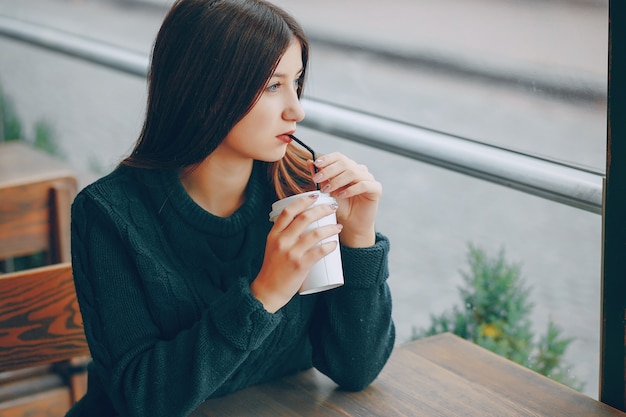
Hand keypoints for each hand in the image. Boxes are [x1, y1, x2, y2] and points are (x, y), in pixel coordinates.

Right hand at [251, 194, 342, 312]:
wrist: (268, 291)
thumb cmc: (273, 269)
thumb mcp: (272, 246)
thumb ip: (283, 234)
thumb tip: (301, 222)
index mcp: (274, 234)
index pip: (289, 211)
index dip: (303, 200)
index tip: (315, 195)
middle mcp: (281, 241)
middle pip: (304, 218)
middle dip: (322, 209)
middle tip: (332, 207)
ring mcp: (291, 253)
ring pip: (316, 233)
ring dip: (330, 228)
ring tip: (338, 227)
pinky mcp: (300, 265)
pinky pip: (319, 251)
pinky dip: (329, 245)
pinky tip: (335, 244)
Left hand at [310, 152, 380, 247]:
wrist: (350, 224)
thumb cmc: (339, 207)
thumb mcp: (327, 191)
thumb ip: (320, 177)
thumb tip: (310, 162)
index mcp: (348, 167)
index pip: (338, 157)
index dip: (327, 159)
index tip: (316, 164)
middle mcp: (360, 170)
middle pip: (344, 163)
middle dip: (329, 171)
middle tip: (317, 180)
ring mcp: (369, 178)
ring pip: (353, 172)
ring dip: (337, 180)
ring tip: (327, 190)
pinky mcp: (376, 189)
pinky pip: (364, 184)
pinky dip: (351, 189)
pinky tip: (341, 195)